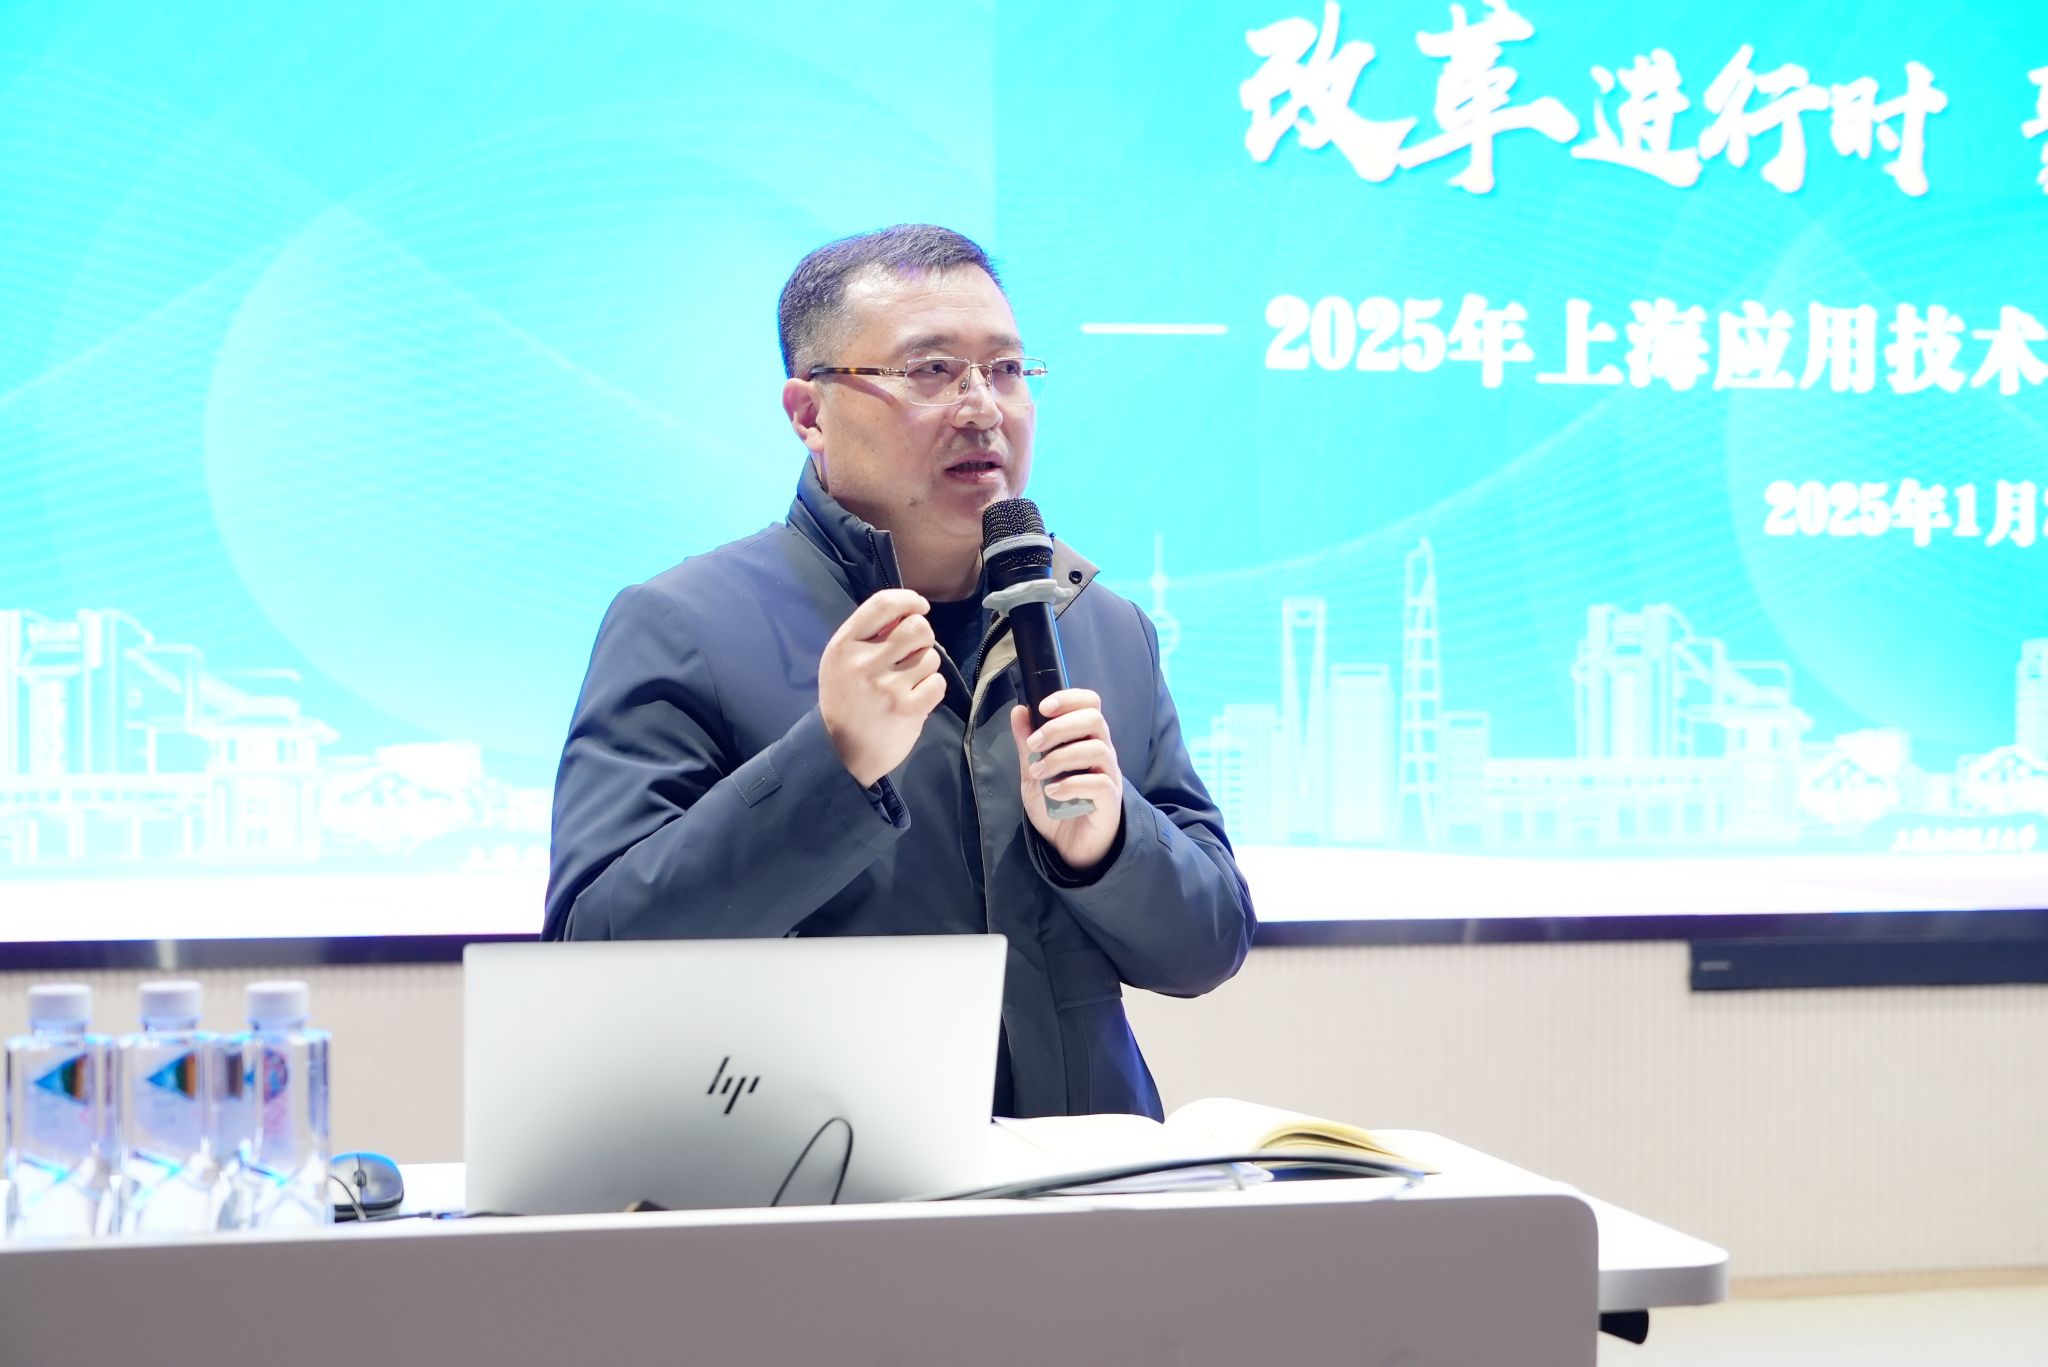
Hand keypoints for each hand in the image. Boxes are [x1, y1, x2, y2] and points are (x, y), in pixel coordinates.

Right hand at [819, 590, 945, 786]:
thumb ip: (868, 635)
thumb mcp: (842, 661)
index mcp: (845, 645)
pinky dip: (932, 688)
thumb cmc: (846, 699)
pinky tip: (917, 697)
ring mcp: (887, 686)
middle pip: (917, 627)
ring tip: (909, 681)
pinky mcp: (907, 708)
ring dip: (926, 666)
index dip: (908, 599)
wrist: (841, 751)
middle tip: (913, 651)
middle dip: (923, 636)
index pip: (882, 604)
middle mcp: (864, 662)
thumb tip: (907, 611)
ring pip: (931, 656)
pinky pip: (937, 682)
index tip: (919, 606)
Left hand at [1010, 689, 1123, 873]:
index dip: (1069, 698)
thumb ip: (1027, 744)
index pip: (1090, 704)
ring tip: (1038, 772)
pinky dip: (1071, 784)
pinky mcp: (1110, 800)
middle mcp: (1102, 752)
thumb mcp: (1033, 772)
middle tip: (1035, 744)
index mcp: (1085, 739)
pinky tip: (1053, 792)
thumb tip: (1018, 711)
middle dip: (1060, 726)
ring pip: (1097, 749)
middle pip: (1094, 719)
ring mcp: (1109, 776)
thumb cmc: (1056, 806)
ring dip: (1061, 757)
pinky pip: (1099, 783)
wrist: (1068, 847)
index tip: (1043, 707)